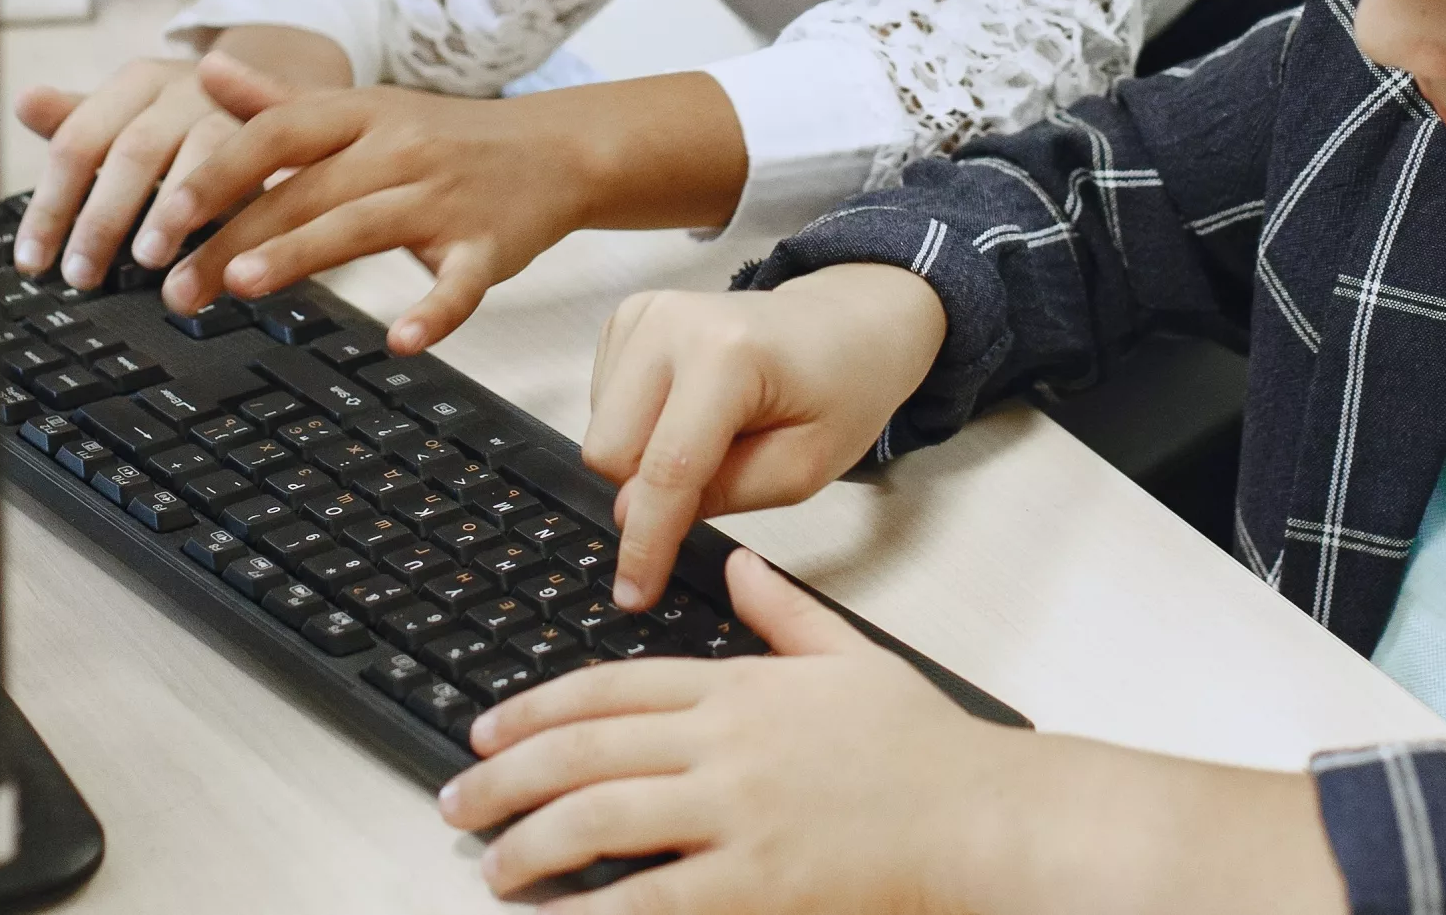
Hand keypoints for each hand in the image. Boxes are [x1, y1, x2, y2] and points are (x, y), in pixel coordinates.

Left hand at [10, 26, 350, 285]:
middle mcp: (188, 87)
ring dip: (172, 213)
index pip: (80, 139)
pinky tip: (218, 260)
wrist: (283, 83)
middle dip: (104, 218)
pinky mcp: (283, 135)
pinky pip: (258, 176)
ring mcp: (238, 108)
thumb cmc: (189, 114)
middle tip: (82, 275)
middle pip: (135, 150)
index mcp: (139, 81)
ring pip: (200, 157)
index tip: (33, 261)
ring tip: (149, 264)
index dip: (52, 204)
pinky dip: (234, 219)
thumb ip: (80, 118)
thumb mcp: (133, 114)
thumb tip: (24, 102)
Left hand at [128, 65, 749, 352]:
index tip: (163, 213)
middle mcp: (400, 148)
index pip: (276, 135)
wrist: (556, 150)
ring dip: (303, 254)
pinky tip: (403, 341)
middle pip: (307, 190)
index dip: (218, 172)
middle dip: (236, 236)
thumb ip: (278, 101)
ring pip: (366, 224)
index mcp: (362, 114)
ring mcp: (447, 197)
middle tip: (176, 287)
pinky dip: (436, 311)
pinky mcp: (492, 246)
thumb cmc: (441, 137)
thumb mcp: (362, 109)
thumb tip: (201, 68)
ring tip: (243, 285)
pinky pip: (463, 282)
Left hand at [449, 552, 1350, 914]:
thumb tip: (738, 565)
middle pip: (588, 752)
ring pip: (604, 822)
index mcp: (740, 686)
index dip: (537, 707)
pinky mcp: (759, 882)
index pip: (611, 688)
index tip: (488, 729)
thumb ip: (782, 611)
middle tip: (458, 802)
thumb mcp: (849, 654)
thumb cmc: (924, 747)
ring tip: (492, 870)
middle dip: (508, 779)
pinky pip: (656, 899)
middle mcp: (726, 744)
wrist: (987, 814)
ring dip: (533, 847)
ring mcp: (739, 815)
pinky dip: (598, 911)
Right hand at [582, 269, 945, 608]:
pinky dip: (639, 427)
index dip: (646, 542)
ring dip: (643, 458)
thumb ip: (721, 494)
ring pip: (600, 431)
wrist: (842, 324)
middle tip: (712, 481)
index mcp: (727, 354)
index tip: (633, 594)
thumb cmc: (838, 391)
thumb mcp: (804, 468)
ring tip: (710, 437)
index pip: (667, 467)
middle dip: (648, 491)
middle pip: (611, 451)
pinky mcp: (628, 318)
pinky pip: (602, 405)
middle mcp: (671, 322)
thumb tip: (634, 514)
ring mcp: (644, 314)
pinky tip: (686, 413)